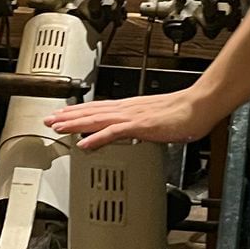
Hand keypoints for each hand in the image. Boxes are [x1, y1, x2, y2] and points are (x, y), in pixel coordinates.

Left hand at [45, 85, 218, 150]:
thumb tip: (137, 133)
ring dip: (75, 124)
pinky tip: (84, 143)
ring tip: (58, 128)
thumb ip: (143, 127)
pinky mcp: (141, 125)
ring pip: (97, 119)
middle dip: (68, 116)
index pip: (98, 109)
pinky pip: (114, 132)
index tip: (62, 115)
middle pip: (91, 112)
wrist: (200, 105)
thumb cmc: (184, 112)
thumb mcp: (158, 121)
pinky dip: (97, 137)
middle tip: (49, 121)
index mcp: (131, 108)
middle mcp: (128, 109)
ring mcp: (133, 116)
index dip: (78, 112)